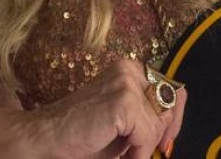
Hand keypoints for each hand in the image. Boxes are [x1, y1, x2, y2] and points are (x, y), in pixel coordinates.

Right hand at [25, 59, 186, 158]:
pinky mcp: (122, 101)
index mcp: (129, 70)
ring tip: (125, 156)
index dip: (173, 120)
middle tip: (141, 153)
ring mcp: (125, 83)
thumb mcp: (123, 121)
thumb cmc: (82, 133)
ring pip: (158, 124)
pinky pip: (147, 134)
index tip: (164, 143)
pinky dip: (138, 153)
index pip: (173, 91)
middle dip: (161, 135)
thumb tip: (172, 126)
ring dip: (144, 147)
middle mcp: (129, 70)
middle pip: (171, 106)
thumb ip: (147, 117)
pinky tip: (123, 157)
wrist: (48, 136)